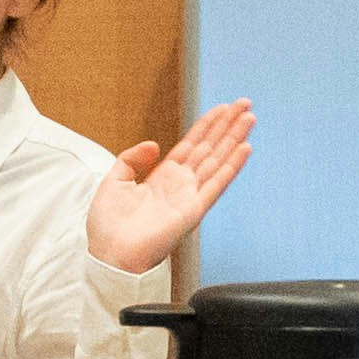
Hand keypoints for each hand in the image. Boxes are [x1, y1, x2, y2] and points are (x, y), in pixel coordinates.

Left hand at [82, 102, 253, 281]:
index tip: (222, 108)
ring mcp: (189, 196)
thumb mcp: (114, 181)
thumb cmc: (108, 227)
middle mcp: (180, 185)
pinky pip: (217, 184)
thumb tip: (154, 144)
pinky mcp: (193, 210)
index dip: (206, 125)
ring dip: (234, 138)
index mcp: (162, 177)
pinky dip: (232, 166)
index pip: (191, 145)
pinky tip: (244, 148)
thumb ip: (131, 159)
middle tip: (244, 103)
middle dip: (227, 125)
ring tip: (249, 117)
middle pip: (209, 148)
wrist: (110, 254)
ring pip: (217, 160)